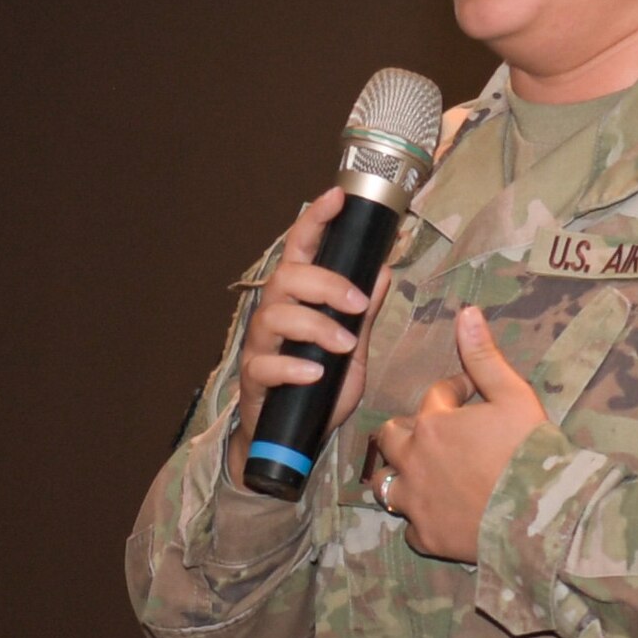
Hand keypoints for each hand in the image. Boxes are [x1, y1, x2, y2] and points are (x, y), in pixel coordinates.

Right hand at [227, 186, 391, 488]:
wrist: (294, 440)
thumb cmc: (320, 388)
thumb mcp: (353, 348)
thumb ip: (364, 312)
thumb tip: (382, 271)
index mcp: (299, 300)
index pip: (302, 250)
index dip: (315, 220)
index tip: (336, 196)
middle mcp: (275, 314)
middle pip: (287, 277)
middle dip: (326, 285)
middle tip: (358, 305)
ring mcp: (261, 346)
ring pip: (275, 316)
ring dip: (316, 326)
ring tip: (344, 346)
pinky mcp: (254, 380)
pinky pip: (267, 364)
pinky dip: (294, 366)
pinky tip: (316, 374)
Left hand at [373, 306, 545, 561]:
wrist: (542, 515)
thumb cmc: (530, 451)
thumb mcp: (514, 396)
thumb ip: (484, 356)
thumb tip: (466, 312)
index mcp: (434, 422)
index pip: (434, 395)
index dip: (454, 391)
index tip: (471, 394)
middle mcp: (415, 460)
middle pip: (390, 436)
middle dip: (410, 430)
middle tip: (438, 434)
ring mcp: (417, 501)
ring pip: (386, 483)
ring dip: (400, 473)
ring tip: (424, 473)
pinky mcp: (427, 535)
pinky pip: (410, 525)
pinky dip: (420, 517)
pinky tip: (438, 513)